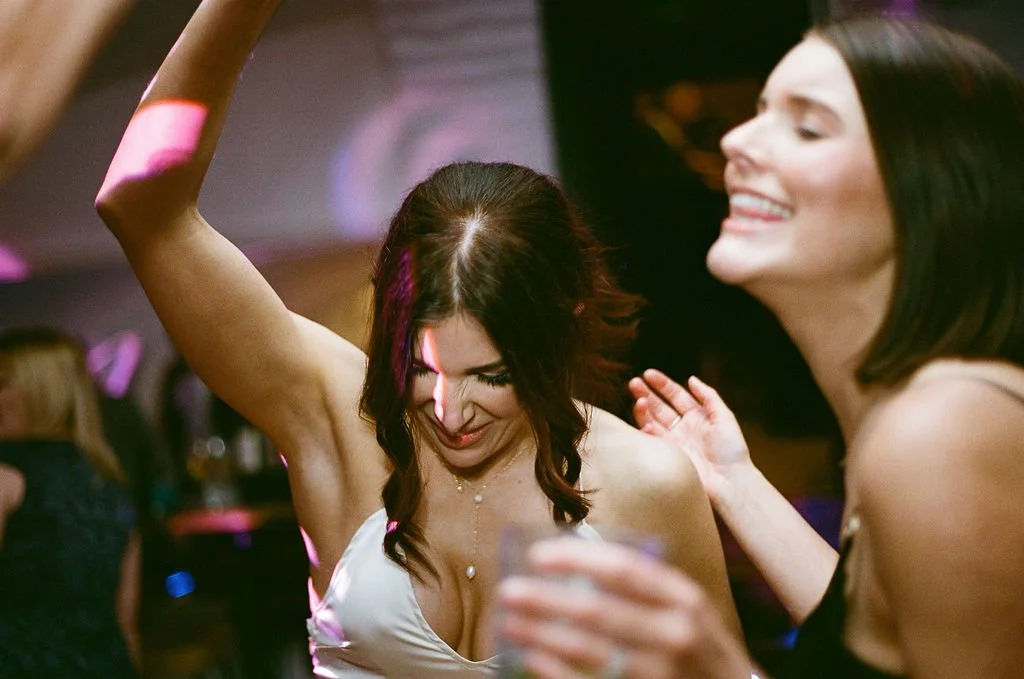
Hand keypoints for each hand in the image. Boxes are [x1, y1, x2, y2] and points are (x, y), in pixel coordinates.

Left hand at [499, 538, 752, 678]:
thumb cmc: (701, 647)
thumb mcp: (687, 608)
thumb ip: (645, 587)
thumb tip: (577, 561)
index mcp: (683, 598)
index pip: (624, 569)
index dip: (577, 559)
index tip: (538, 554)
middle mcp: (674, 633)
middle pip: (598, 610)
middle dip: (546, 599)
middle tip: (508, 589)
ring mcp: (660, 672)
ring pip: (589, 650)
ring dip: (542, 634)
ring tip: (509, 621)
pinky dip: (556, 669)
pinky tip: (532, 656)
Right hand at [629, 370, 750, 501]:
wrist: (730, 481)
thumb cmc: (731, 450)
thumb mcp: (724, 417)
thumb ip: (708, 396)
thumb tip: (691, 379)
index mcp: (696, 416)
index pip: (675, 395)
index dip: (662, 384)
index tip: (647, 374)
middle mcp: (682, 427)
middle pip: (660, 406)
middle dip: (646, 394)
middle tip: (633, 383)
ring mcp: (674, 442)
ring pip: (652, 421)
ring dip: (643, 410)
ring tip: (639, 400)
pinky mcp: (668, 456)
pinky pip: (653, 441)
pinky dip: (646, 433)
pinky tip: (646, 425)